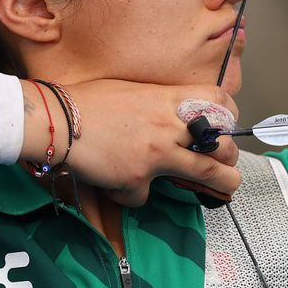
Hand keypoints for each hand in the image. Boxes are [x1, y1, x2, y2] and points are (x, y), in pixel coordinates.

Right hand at [20, 80, 240, 206]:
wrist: (56, 119)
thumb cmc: (87, 101)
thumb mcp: (132, 91)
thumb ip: (156, 104)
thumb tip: (170, 117)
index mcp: (167, 98)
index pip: (217, 98)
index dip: (230, 113)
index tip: (228, 125)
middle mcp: (168, 125)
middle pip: (221, 143)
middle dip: (230, 158)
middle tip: (227, 165)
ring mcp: (156, 153)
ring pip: (205, 173)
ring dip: (220, 185)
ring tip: (226, 189)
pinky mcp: (137, 178)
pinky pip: (144, 196)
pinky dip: (132, 195)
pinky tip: (119, 184)